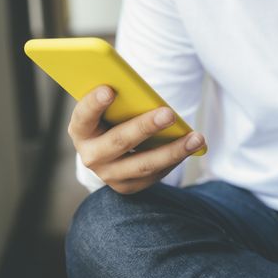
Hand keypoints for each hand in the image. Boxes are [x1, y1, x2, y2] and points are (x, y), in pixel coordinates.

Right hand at [68, 86, 205, 193]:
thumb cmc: (112, 119)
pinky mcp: (127, 187)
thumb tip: (142, 90)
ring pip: (144, 164)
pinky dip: (175, 159)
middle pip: (120, 142)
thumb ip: (119, 99)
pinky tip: (192, 147)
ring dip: (173, 151)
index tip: (109, 89)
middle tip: (169, 113)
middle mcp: (91, 156)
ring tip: (196, 137)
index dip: (93, 104)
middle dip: (146, 127)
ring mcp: (109, 175)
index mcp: (80, 130)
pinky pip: (155, 174)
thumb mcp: (109, 109)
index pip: (83, 116)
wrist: (109, 153)